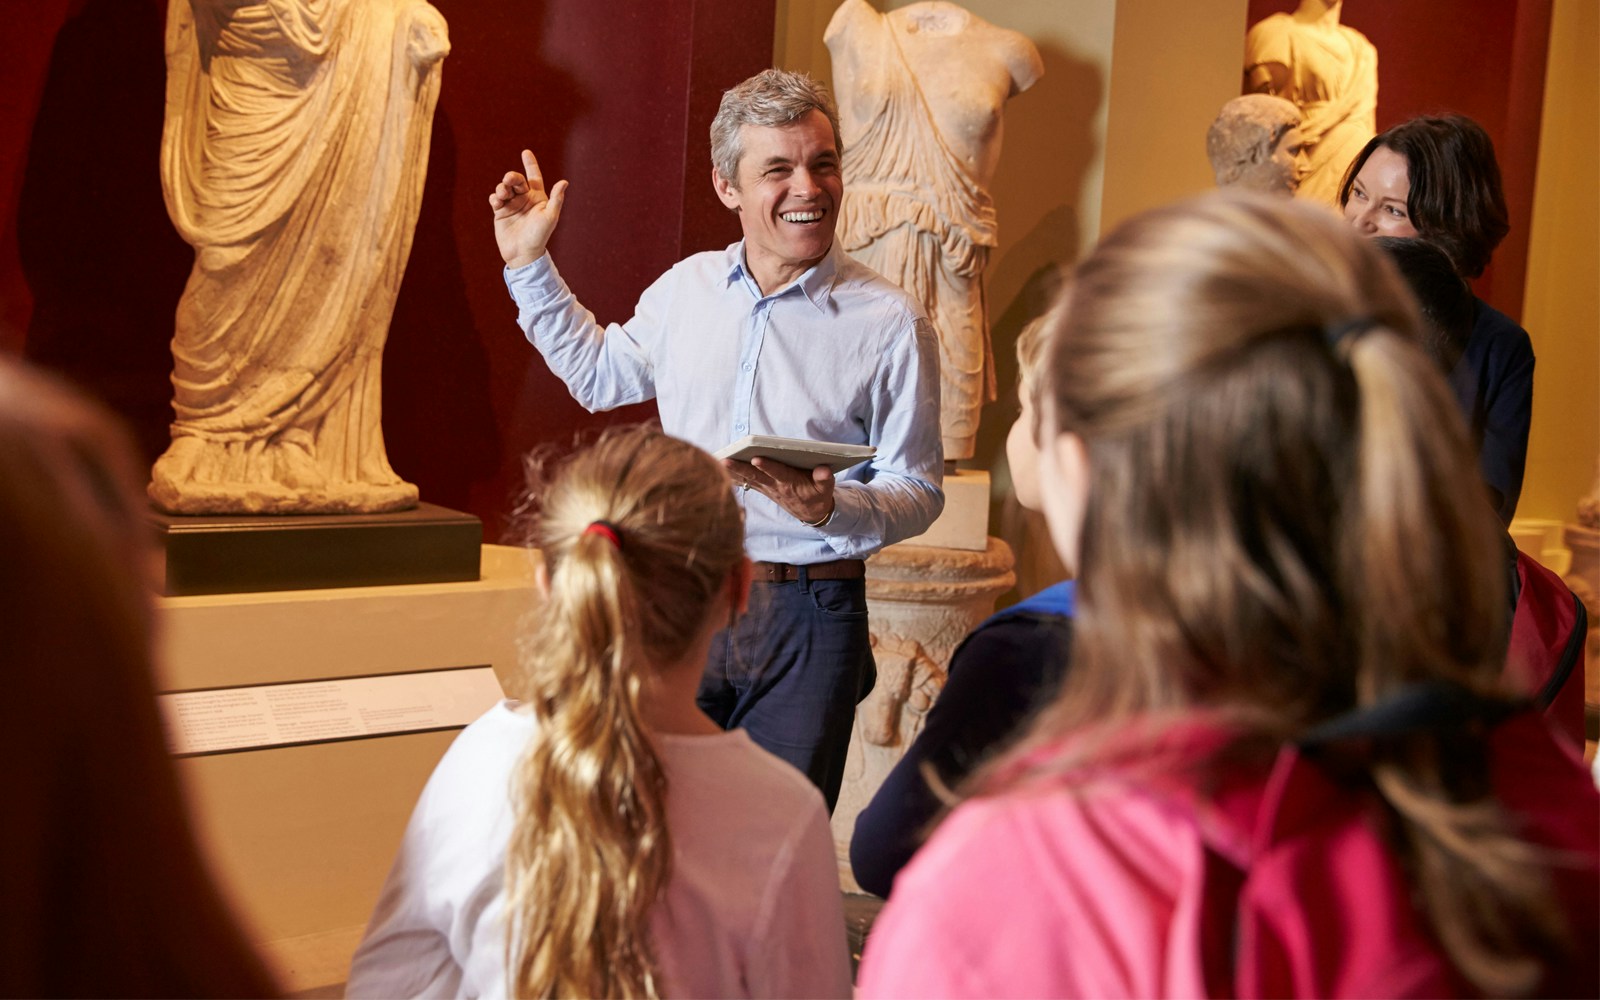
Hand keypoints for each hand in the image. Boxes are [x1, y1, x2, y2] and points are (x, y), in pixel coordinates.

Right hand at [490, 149, 567, 268]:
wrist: (523, 254)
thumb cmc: (540, 236)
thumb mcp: (550, 217)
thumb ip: (557, 199)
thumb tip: (564, 181)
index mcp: (538, 197)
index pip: (534, 176)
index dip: (530, 164)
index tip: (525, 152)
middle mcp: (524, 199)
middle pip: (516, 180)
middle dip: (511, 177)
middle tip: (509, 180)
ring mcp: (512, 205)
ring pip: (504, 187)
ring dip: (502, 187)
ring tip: (502, 194)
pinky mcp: (500, 212)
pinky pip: (495, 199)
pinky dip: (494, 197)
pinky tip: (497, 201)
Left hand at [725, 458, 835, 525]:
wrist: (811, 513)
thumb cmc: (818, 495)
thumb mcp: (826, 489)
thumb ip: (824, 479)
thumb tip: (824, 469)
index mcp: (791, 483)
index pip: (778, 473)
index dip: (768, 466)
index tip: (757, 458)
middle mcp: (775, 486)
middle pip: (755, 476)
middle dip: (740, 468)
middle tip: (725, 460)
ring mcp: (767, 488)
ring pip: (747, 479)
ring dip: (732, 472)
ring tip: (717, 461)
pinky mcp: (763, 489)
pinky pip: (746, 482)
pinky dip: (734, 476)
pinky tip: (720, 468)